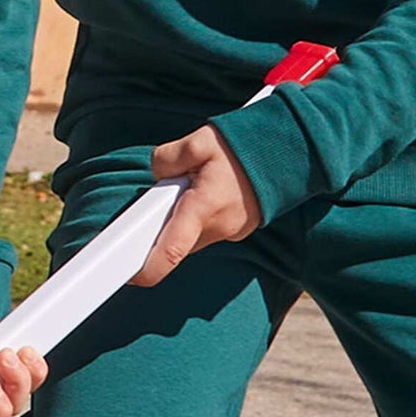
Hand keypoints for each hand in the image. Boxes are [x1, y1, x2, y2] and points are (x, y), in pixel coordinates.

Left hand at [132, 124, 261, 287]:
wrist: (286, 153)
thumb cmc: (242, 147)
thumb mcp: (200, 141)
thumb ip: (169, 157)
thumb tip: (157, 173)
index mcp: (203, 208)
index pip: (170, 251)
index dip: (145, 268)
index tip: (129, 275)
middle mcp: (217, 227)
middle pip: (175, 242)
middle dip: (162, 223)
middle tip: (167, 191)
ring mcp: (230, 232)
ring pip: (191, 235)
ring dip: (183, 217)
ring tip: (196, 182)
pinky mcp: (237, 230)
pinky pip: (206, 229)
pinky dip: (199, 216)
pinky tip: (209, 190)